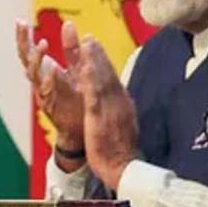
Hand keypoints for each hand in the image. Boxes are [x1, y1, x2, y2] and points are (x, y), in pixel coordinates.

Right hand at [16, 18, 84, 151]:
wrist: (83, 129)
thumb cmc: (78, 98)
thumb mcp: (76, 69)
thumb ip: (71, 49)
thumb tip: (69, 24)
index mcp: (46, 71)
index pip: (30, 50)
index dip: (24, 36)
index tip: (20, 21)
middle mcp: (41, 81)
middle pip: (26, 59)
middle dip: (23, 42)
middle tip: (22, 25)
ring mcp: (44, 93)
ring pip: (33, 74)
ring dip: (37, 58)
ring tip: (43, 44)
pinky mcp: (52, 106)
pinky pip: (47, 92)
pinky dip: (50, 80)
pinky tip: (54, 69)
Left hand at [67, 33, 139, 190]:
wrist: (124, 168)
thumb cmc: (122, 152)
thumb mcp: (124, 128)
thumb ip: (121, 113)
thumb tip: (120, 106)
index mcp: (123, 106)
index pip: (113, 80)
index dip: (104, 64)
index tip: (97, 50)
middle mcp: (118, 103)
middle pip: (108, 75)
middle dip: (98, 55)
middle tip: (89, 38)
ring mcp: (110, 110)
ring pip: (102, 80)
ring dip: (94, 60)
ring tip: (86, 43)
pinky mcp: (99, 118)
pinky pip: (93, 95)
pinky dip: (89, 80)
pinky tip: (83, 67)